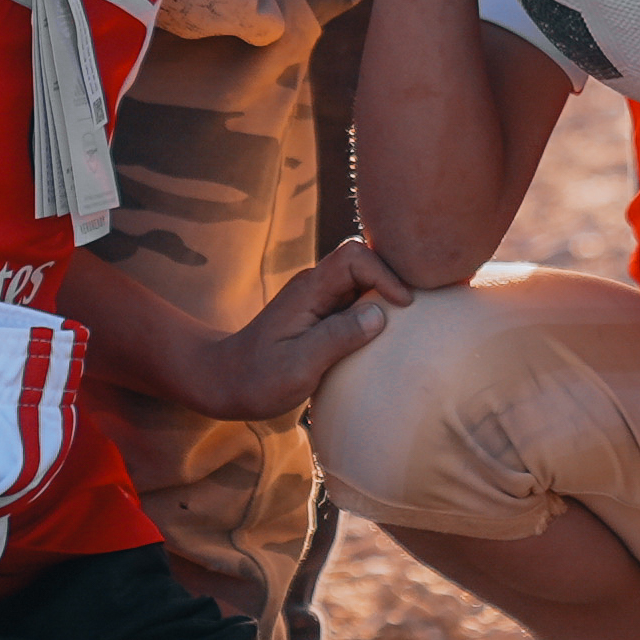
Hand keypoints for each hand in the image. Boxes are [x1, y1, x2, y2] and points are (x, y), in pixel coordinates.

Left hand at [205, 238, 413, 421]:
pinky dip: (376, 311)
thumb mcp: (297, 367)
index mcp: (308, 291)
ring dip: (386, 295)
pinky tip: (386, 335)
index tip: (403, 306)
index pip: (354, 257)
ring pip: (362, 281)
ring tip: (408, 322)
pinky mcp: (320, 316)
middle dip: (392, 278)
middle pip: (363, 261)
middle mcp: (315, 288)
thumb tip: (380, 315)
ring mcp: (318, 300)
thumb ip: (336, 339)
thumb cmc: (256, 379)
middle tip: (416, 310)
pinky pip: (355, 300)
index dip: (384, 273)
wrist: (223, 382)